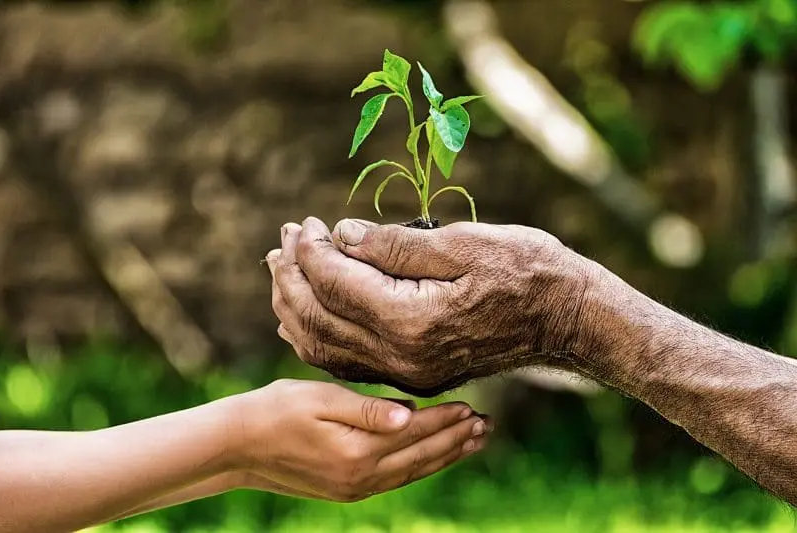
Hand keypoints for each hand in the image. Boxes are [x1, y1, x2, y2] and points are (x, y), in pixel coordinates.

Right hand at [228, 379, 488, 501]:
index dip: (445, 420)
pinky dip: (421, 467)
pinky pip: (396, 479)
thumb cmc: (276, 410)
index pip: (416, 433)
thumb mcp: (319, 398)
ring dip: (445, 456)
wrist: (237, 446)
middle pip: (422, 456)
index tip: (472, 407)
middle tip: (486, 426)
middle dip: (456, 440)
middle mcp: (361, 476)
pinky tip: (432, 457)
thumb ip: (367, 409)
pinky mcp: (347, 490)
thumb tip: (411, 415)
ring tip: (472, 441)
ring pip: (413, 471)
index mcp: (357, 451)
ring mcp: (355, 488)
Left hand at [267, 217, 596, 396]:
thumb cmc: (527, 270)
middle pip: (319, 319)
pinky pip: (347, 362)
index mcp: (411, 320)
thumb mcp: (465, 243)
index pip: (335, 284)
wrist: (568, 320)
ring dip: (296, 307)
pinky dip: (318, 336)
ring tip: (283, 270)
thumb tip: (342, 236)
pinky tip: (307, 314)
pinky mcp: (414, 375)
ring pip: (325, 347)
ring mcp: (407, 373)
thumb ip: (396, 246)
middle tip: (283, 240)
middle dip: (293, 276)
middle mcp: (402, 357)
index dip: (311, 251)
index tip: (304, 224)